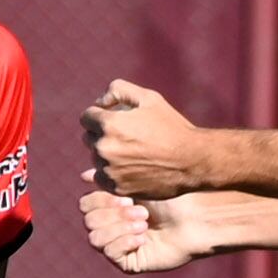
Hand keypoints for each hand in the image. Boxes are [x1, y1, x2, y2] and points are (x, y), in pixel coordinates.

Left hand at [82, 80, 204, 201]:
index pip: (86, 117)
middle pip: (88, 137)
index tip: (115, 119)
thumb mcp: (149, 98)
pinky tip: (130, 166)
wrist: (191, 161)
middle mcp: (104, 148)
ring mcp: (109, 170)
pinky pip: (101, 177)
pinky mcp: (116, 188)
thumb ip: (118, 90)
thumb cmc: (171, 127)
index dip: (100, 115)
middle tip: (126, 136)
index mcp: (109, 124)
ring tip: (133, 152)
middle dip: (102, 134)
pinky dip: (111, 172)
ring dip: (107, 154)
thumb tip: (99, 101)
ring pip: (95, 158)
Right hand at [82, 186, 205, 276]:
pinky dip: (125, 242)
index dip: (101, 200)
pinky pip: (110, 253)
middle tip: (142, 211)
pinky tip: (144, 238)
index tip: (128, 197)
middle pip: (89, 221)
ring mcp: (118, 246)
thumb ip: (109, 180)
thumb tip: (83, 176)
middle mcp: (112, 227)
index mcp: (111, 208)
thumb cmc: (170, 200)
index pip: (85, 205)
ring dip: (120, 228)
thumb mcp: (136, 184)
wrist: (193, 221)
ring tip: (144, 224)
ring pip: (95, 238)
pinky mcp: (127, 263)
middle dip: (114, 215)